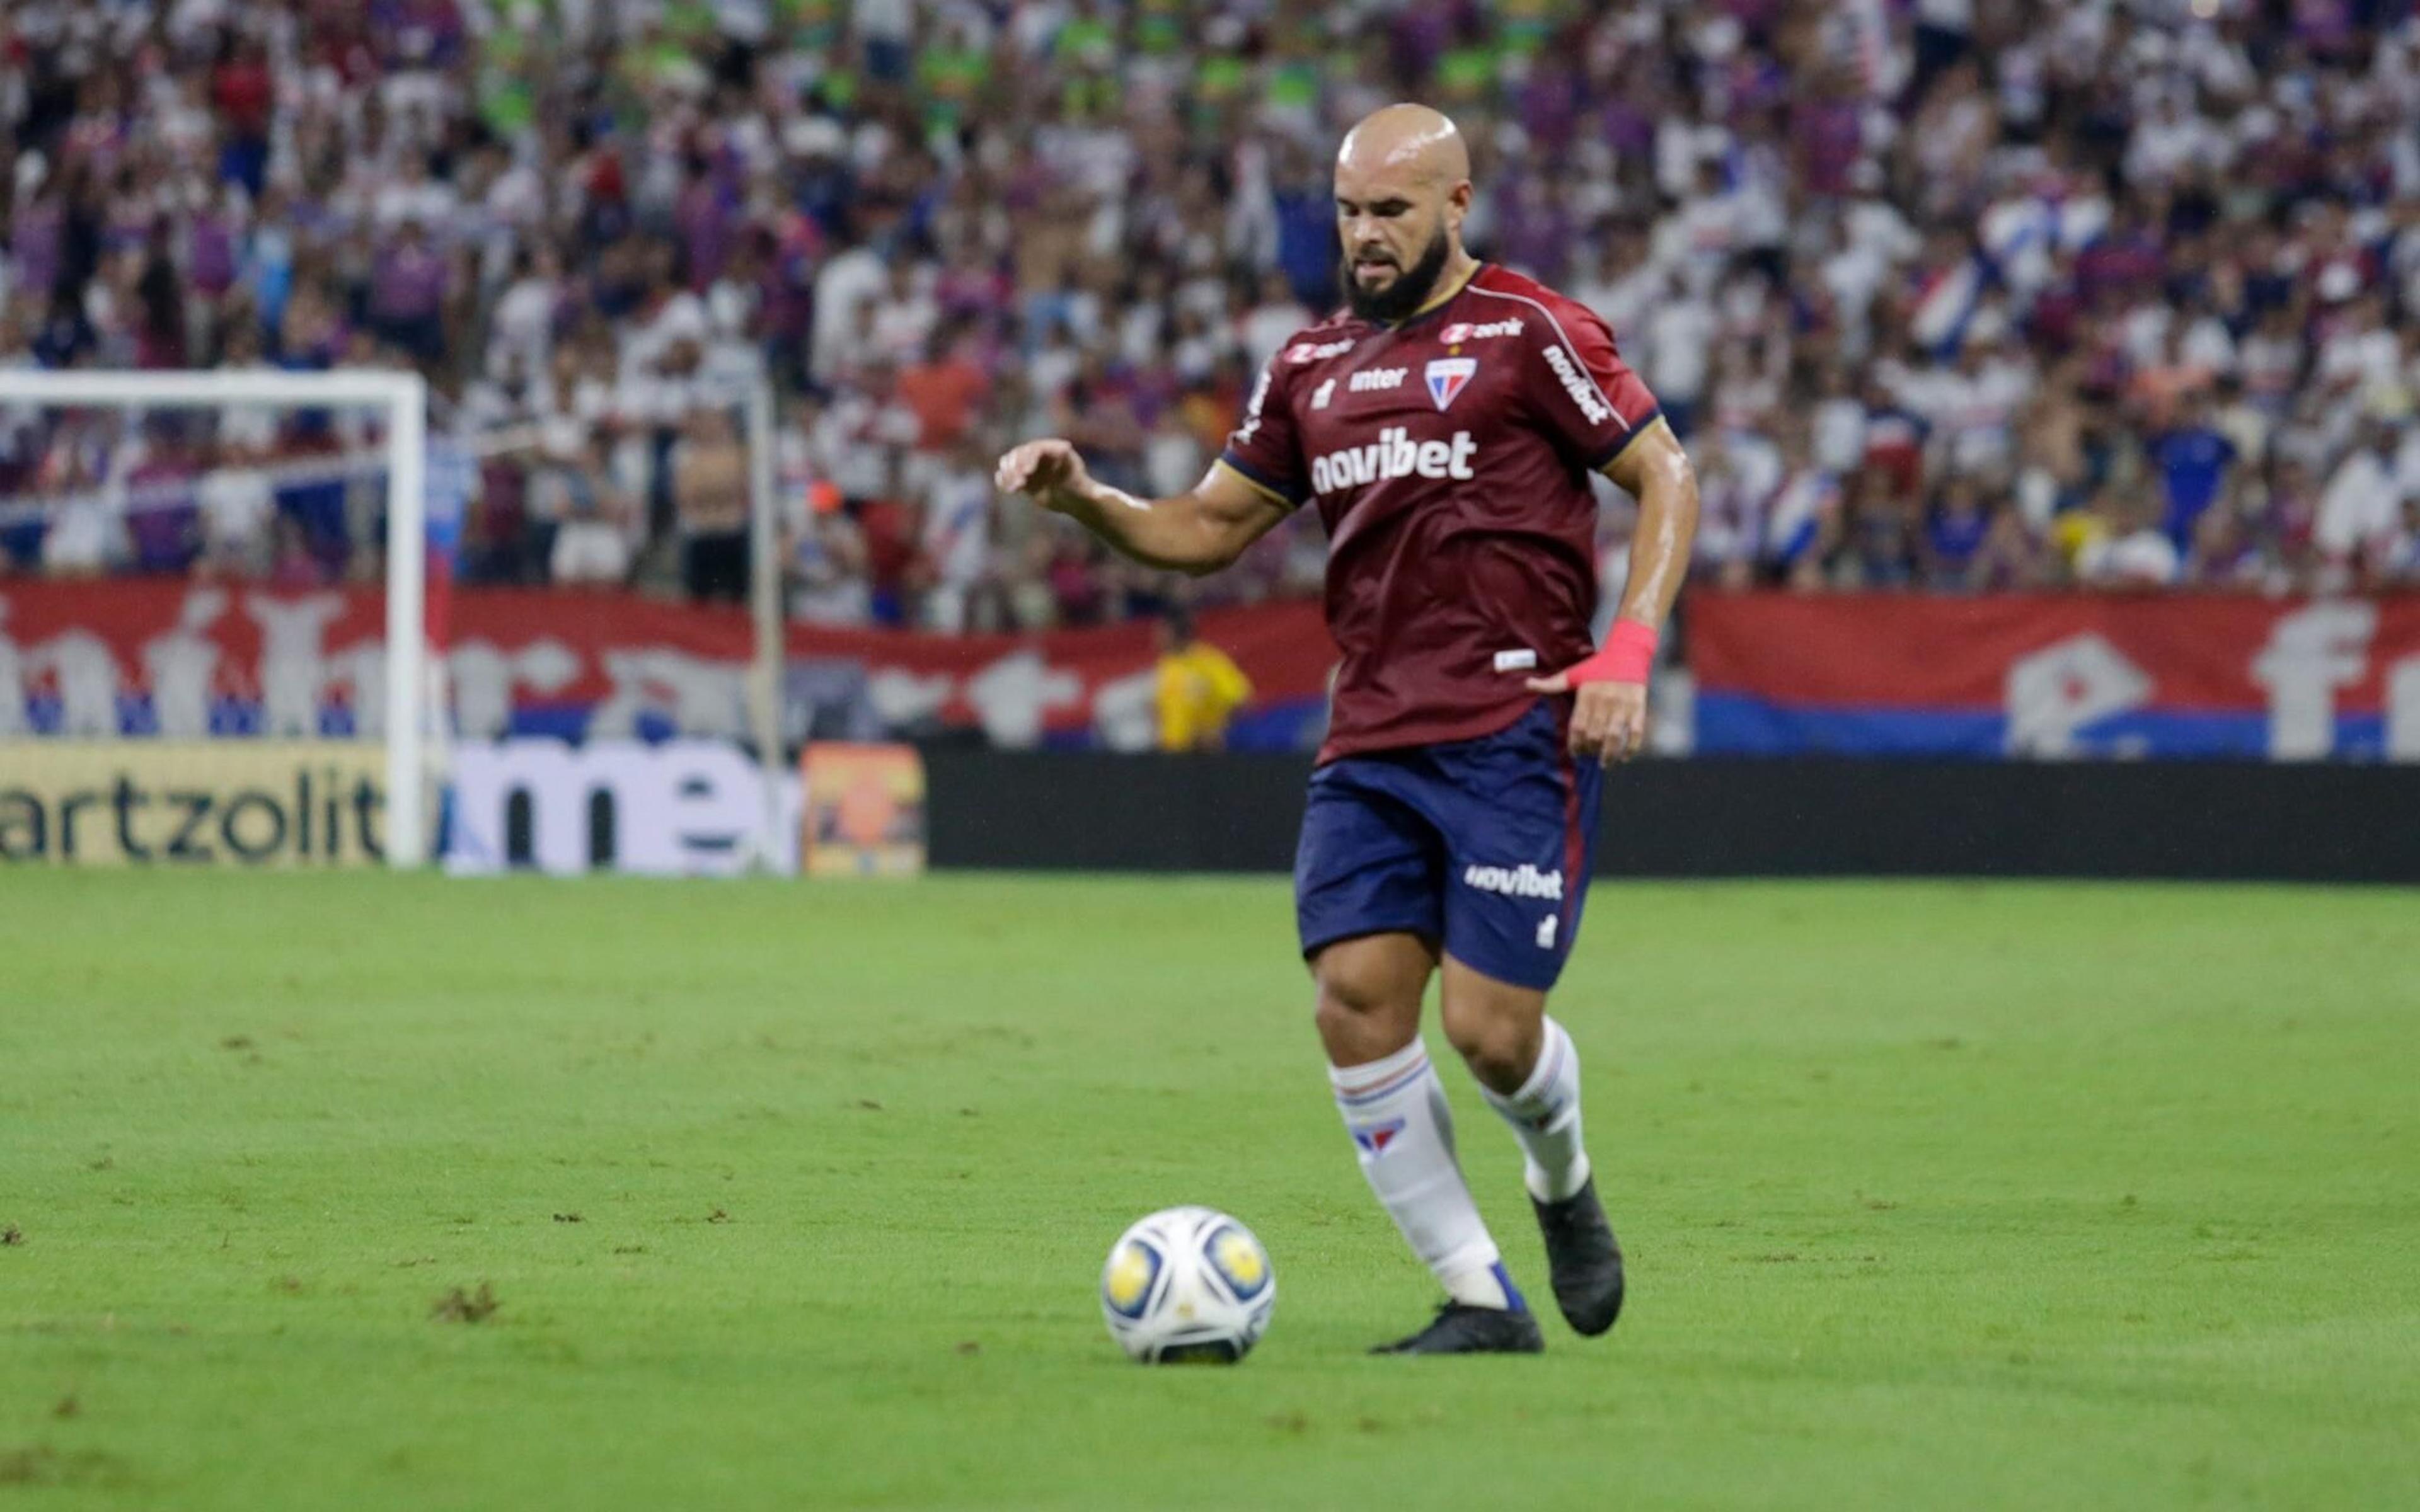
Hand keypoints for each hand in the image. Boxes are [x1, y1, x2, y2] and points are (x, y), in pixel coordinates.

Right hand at [994, 439, 1092, 512]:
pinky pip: (1007, 474)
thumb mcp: (1078, 481)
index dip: (1028, 459)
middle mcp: (1039, 454)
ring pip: (1010, 462)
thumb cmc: (1079, 489)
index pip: (1035, 449)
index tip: (1027, 473)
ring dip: (1008, 474)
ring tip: (1013, 489)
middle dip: (1016, 468)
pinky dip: (1004, 480)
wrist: (1073, 500)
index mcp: (1053, 449)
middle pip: (1020, 454)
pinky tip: (1007, 489)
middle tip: (1019, 485)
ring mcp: (1029, 464)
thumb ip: (1073, 470)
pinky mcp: (1022, 476)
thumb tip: (1071, 455)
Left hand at [1525, 667, 1647, 765]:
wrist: (1627, 653)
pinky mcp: (1638, 708)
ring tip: (1604, 763)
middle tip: (1589, 755)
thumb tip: (1527, 684)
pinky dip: (1631, 747)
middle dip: (1590, 749)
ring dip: (1608, 753)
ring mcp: (1623, 706)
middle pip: (1594, 734)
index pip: (1578, 726)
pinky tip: (1624, 757)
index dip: (1575, 743)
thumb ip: (1551, 684)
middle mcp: (1604, 702)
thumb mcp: (1573, 674)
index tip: (1575, 753)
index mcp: (1587, 695)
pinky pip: (1636, 732)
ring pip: (1614, 736)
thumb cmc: (1597, 666)